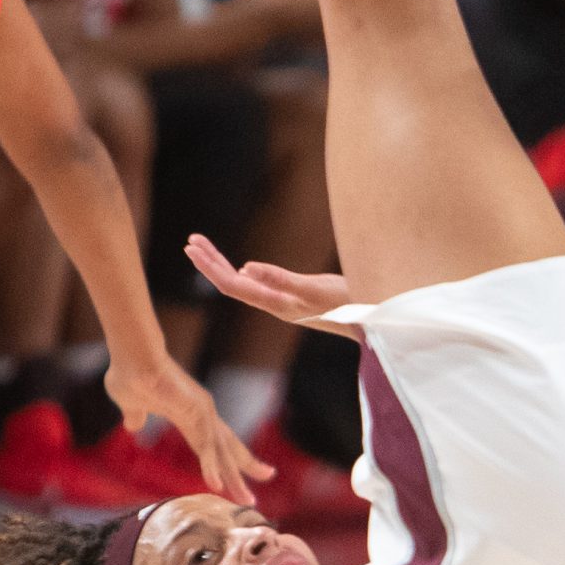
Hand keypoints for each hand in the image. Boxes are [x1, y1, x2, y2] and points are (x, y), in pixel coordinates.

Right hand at [105, 354, 273, 505]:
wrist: (130, 357)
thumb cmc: (129, 374)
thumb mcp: (131, 404)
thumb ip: (135, 415)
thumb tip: (132, 424)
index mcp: (189, 414)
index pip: (213, 443)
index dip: (224, 462)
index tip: (233, 478)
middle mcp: (202, 413)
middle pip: (228, 449)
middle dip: (244, 472)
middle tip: (253, 499)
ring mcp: (203, 412)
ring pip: (223, 452)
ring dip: (234, 478)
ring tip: (246, 501)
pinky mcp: (197, 411)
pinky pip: (207, 445)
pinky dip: (212, 466)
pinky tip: (217, 485)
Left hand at [186, 235, 351, 326]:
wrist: (373, 323)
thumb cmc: (347, 305)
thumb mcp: (315, 288)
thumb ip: (282, 280)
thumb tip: (246, 269)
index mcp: (275, 302)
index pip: (232, 284)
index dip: (210, 266)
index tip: (193, 248)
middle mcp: (274, 304)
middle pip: (232, 283)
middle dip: (210, 262)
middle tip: (190, 241)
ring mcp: (282, 302)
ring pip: (243, 284)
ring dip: (222, 265)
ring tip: (204, 248)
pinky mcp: (293, 298)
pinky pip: (258, 285)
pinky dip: (243, 272)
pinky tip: (241, 268)